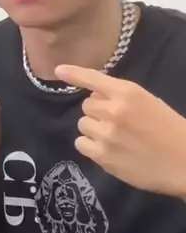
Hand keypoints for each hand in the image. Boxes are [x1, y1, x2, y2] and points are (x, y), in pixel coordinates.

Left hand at [56, 64, 185, 197]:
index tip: (59, 70)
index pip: (94, 79)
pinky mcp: (103, 156)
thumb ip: (120, 97)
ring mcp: (106, 134)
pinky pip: (81, 143)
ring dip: (94, 129)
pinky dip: (90, 146)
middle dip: (97, 112)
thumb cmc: (168, 129)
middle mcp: (114, 110)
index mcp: (128, 92)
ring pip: (83, 124)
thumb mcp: (147, 102)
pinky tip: (108, 149)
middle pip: (86, 105)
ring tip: (115, 138)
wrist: (184, 162)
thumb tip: (94, 97)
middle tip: (117, 122)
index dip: (74, 74)